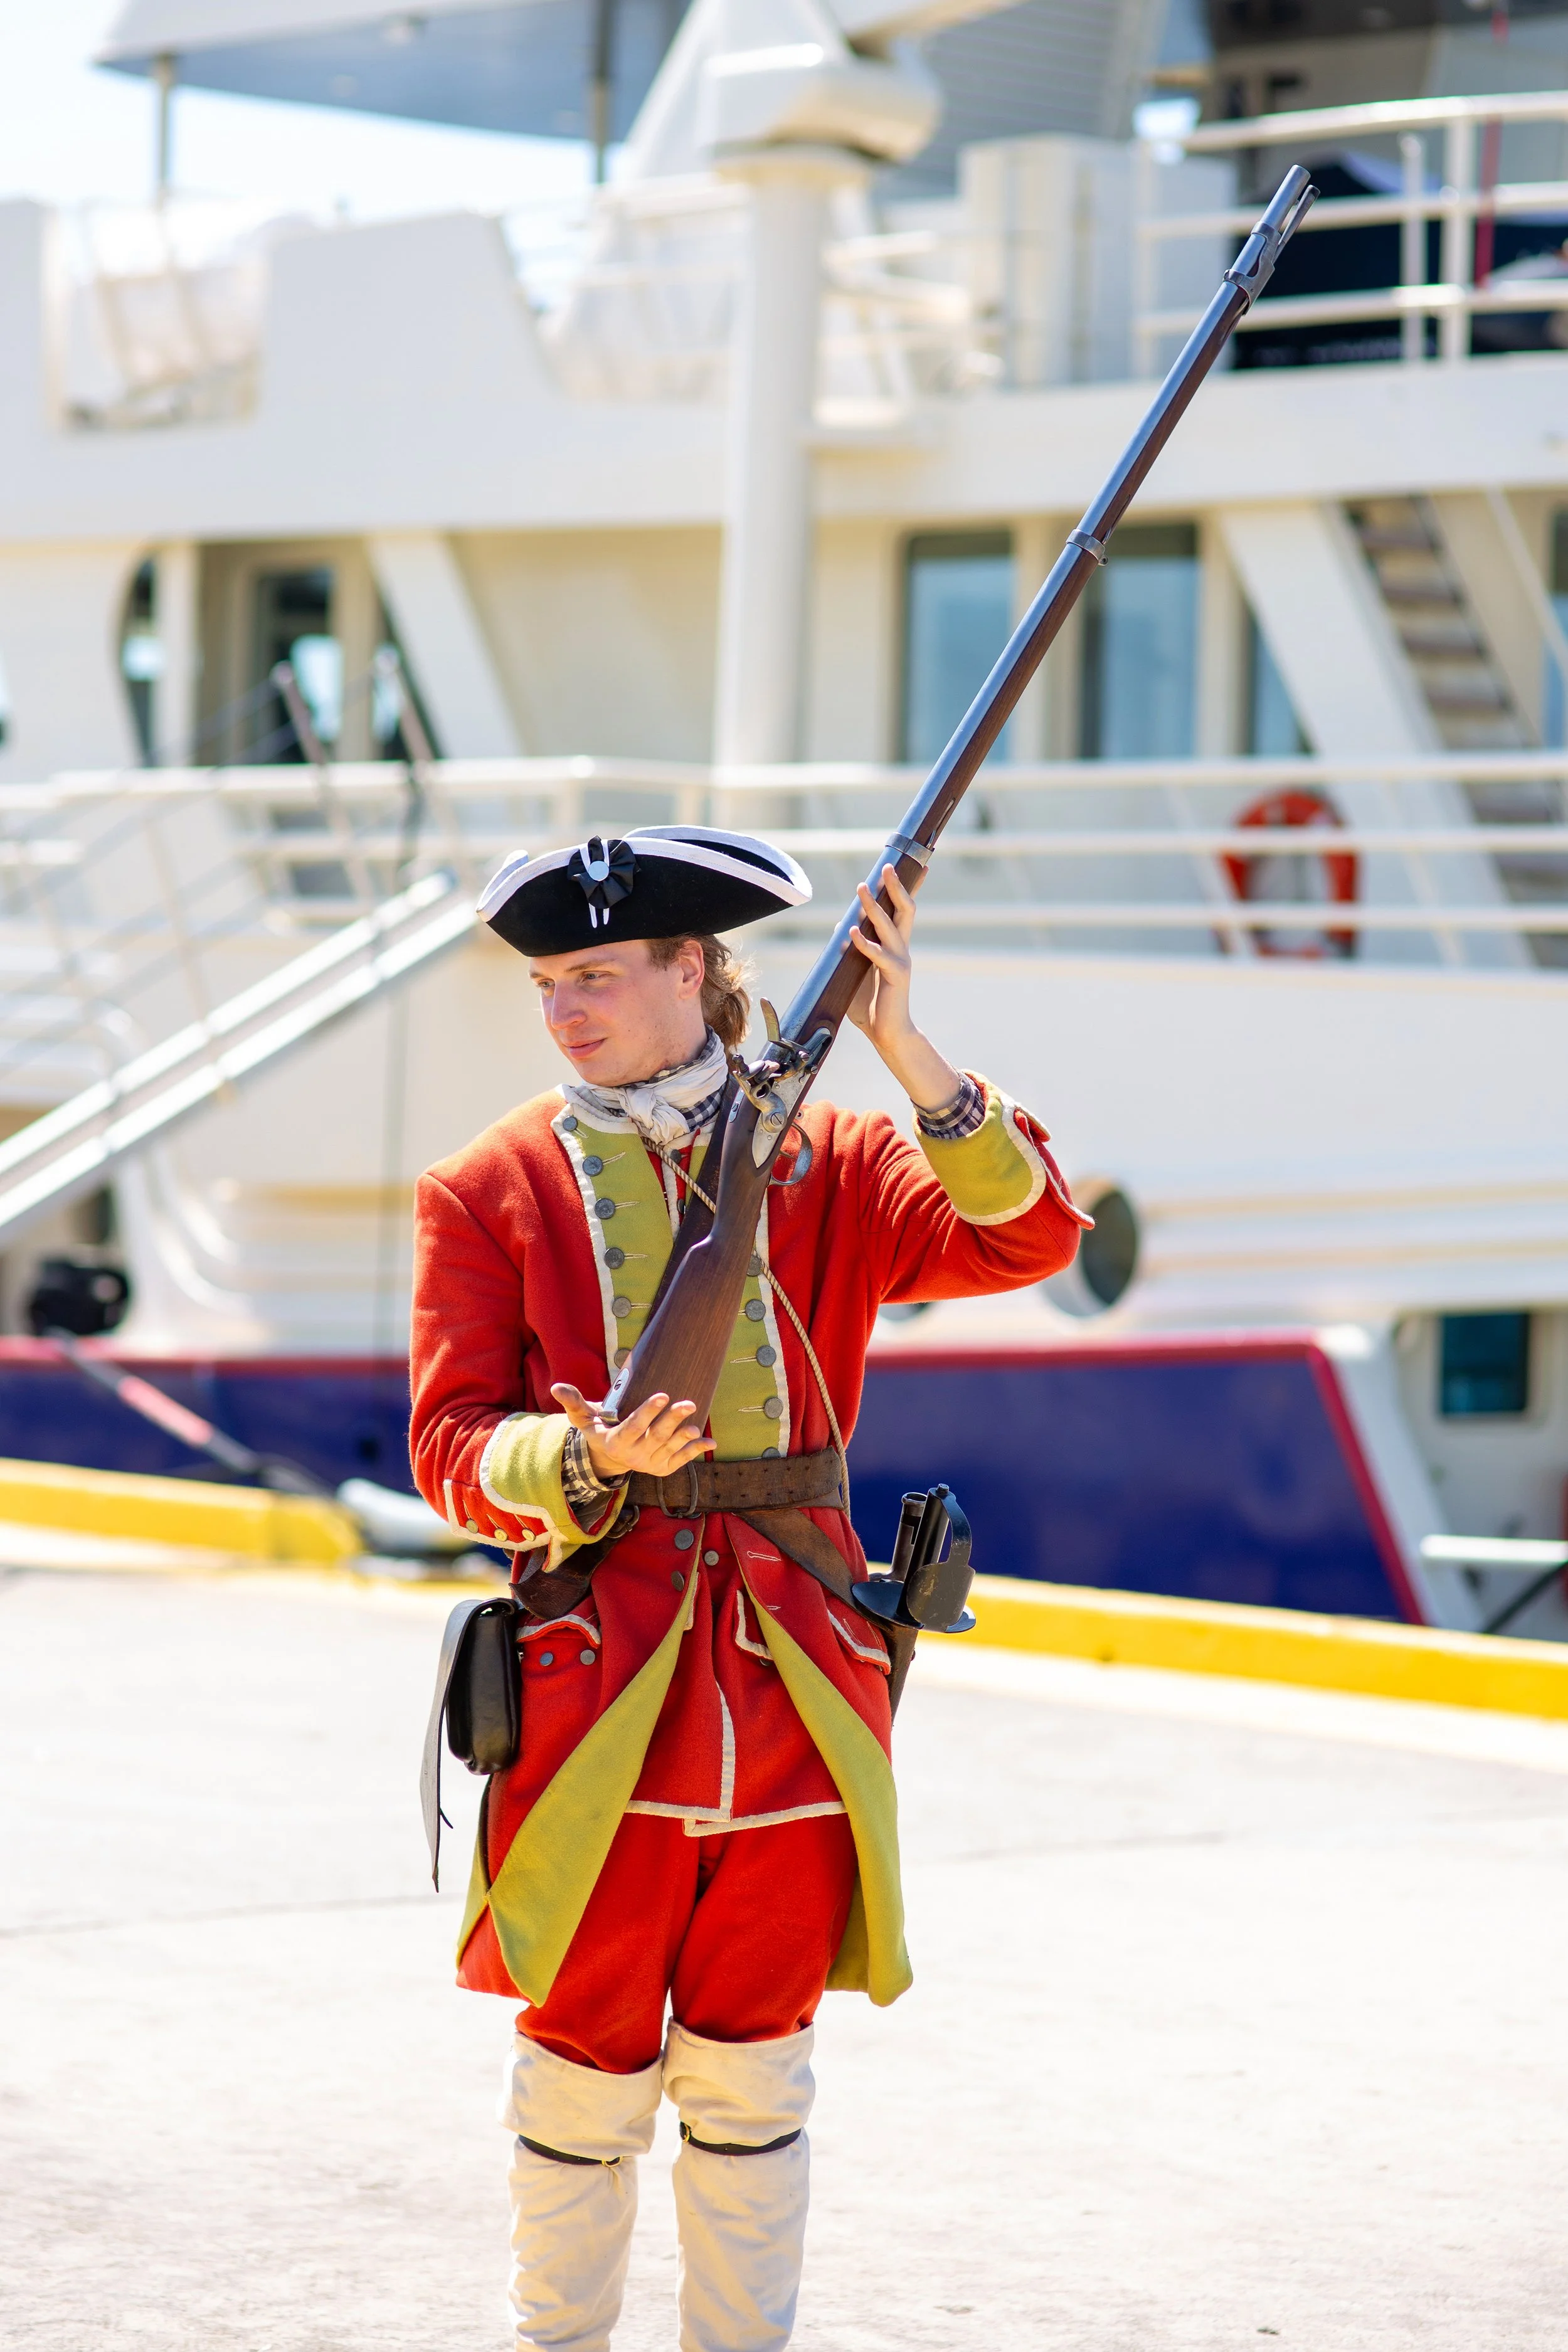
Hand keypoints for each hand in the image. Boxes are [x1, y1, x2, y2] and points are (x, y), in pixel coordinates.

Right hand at [551, 1383, 713, 1481]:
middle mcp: (634, 1456)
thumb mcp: (583, 1418)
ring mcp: (650, 1464)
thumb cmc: (599, 1429)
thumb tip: (557, 1387)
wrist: (611, 1458)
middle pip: (656, 1436)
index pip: (633, 1426)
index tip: (662, 1395)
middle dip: (672, 1420)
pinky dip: (695, 1452)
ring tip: (696, 1424)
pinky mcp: (663, 1468)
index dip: (648, 1412)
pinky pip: (681, 1461)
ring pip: (670, 1449)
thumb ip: (573, 1402)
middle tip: (688, 1402)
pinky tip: (709, 1442)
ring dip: (685, 1438)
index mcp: (616, 1441)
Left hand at [845, 863, 964, 1114]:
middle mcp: (902, 949)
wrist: (887, 1033)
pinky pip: (879, 956)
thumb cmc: (871, 1004)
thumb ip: (852, 950)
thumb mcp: (856, 972)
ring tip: (862, 889)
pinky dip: (865, 943)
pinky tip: (851, 932)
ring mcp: (901, 961)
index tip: (916, 865)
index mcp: (895, 945)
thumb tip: (841, 927)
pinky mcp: (896, 976)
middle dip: (897, 886)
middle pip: (905, 909)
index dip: (910, 887)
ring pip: (892, 926)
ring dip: (875, 906)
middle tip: (886, 866)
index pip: (904, 910)